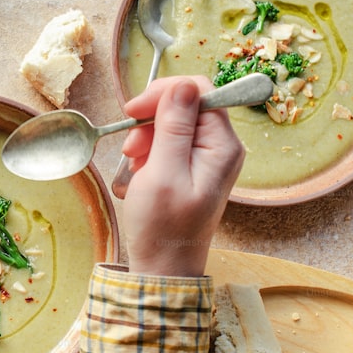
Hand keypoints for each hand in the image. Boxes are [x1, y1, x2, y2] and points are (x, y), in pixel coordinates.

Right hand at [119, 77, 244, 276]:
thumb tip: (183, 85)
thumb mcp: (163, 173)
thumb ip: (174, 127)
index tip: (132, 111)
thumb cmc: (163, 228)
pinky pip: (171, 142)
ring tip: (134, 163)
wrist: (163, 267)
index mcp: (223, 146)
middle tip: (130, 146)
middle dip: (152, 118)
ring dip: (147, 135)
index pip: (198, 91)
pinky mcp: (194, 167)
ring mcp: (209, 157)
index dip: (163, 94)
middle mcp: (222, 147)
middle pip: (186, 104)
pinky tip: (141, 169)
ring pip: (174, 122)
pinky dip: (150, 150)